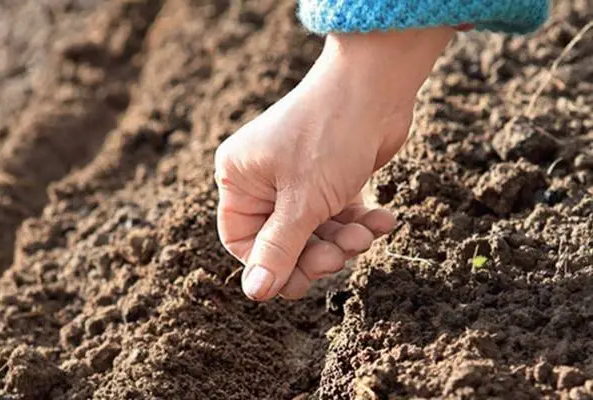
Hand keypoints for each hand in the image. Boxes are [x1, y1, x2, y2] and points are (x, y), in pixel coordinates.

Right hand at [215, 27, 453, 300]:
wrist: (377, 85)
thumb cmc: (330, 137)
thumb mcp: (302, 203)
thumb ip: (279, 250)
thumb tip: (253, 292)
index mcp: (240, 178)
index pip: (242, 241)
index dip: (271, 265)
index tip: (303, 279)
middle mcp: (264, 178)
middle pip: (283, 241)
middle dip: (316, 253)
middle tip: (342, 253)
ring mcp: (298, 177)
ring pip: (315, 231)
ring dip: (344, 239)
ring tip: (366, 232)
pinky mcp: (330, 177)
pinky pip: (338, 214)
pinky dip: (361, 221)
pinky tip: (384, 219)